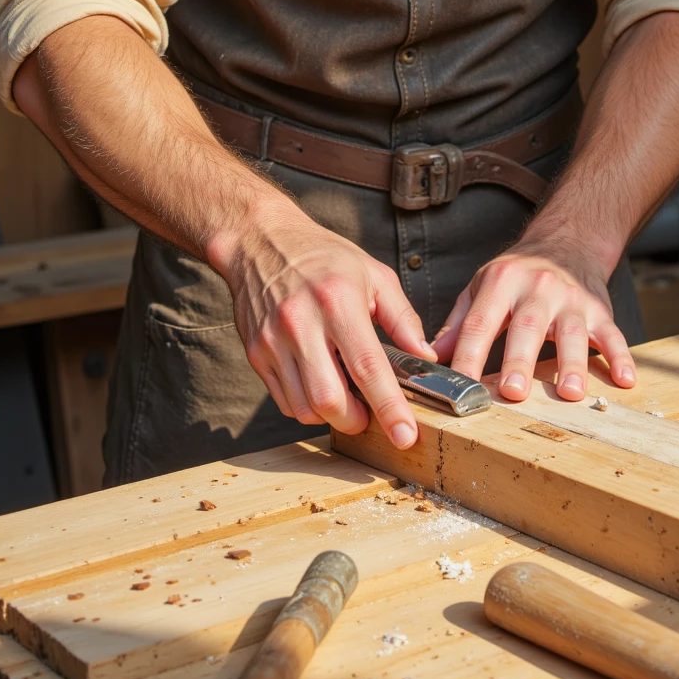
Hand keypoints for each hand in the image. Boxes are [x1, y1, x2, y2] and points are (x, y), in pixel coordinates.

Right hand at [211, 209, 435, 449]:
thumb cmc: (323, 257)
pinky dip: (307, 406)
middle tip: (370, 415)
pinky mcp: (254, 353)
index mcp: (338, 301)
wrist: (260, 242)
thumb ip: (402, 317)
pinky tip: (320, 384)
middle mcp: (301, 323)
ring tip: (346, 397)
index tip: (406, 436)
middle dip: (356, 421)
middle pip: (329, 400)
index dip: (389, 407)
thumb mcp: (373, 273)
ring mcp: (273, 341)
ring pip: (304, 408)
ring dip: (331, 416)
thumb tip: (425, 358)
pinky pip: (284, 401)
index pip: (367, 367)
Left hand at [431, 235, 635, 402]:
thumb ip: (460, 323)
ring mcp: (572, 299)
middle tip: (512, 394)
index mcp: (501, 282)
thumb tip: (430, 358)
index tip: (459, 385)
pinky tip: (624, 380)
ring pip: (572, 332)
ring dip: (572, 364)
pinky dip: (620, 356)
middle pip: (527, 327)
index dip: (468, 354)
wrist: (567, 241)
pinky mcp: (599, 310)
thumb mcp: (482, 287)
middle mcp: (537, 288)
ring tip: (570, 394)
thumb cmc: (517, 273)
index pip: (481, 322)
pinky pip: (612, 334)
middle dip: (520, 361)